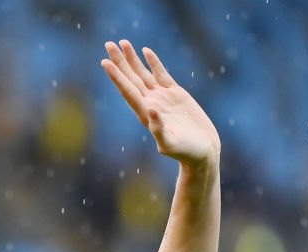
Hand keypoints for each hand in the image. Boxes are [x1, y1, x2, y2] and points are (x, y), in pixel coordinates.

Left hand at [102, 40, 219, 166]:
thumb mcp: (170, 144)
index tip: (105, 62)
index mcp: (146, 114)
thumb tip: (151, 110)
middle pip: (131, 79)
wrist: (203, 151)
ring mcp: (162, 98)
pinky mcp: (175, 94)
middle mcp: (150, 104)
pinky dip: (153, 62)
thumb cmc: (186, 152)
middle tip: (108, 44)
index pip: (128, 91)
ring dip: (133, 59)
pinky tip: (146, 51)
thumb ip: (159, 130)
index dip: (116, 77)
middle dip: (120, 62)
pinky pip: (161, 74)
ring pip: (143, 74)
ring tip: (123, 43)